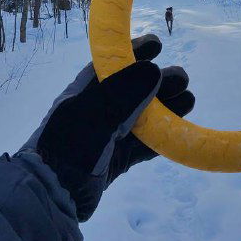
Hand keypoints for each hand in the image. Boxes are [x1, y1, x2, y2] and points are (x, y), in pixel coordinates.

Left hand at [17, 34, 193, 220]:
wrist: (52, 196)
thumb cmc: (68, 148)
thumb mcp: (93, 115)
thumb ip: (122, 93)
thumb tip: (153, 70)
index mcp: (86, 92)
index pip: (113, 64)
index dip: (135, 52)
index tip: (157, 44)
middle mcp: (99, 110)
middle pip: (135, 90)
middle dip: (160, 81)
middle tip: (182, 79)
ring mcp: (109, 135)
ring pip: (145, 117)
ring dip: (167, 109)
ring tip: (188, 101)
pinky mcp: (117, 159)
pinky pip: (146, 144)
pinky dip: (163, 138)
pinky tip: (180, 132)